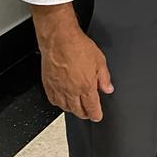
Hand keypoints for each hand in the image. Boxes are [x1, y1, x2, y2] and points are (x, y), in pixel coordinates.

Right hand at [34, 5, 113, 121]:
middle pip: (78, 110)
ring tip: (78, 108)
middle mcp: (71, 91)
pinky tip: (63, 101)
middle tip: (89, 113)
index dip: (96, 114)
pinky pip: (54, 100)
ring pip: (65, 108)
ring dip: (73, 110)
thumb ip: (105, 78)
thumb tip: (108, 89)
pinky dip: (60, 104)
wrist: (59, 40)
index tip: (97, 116)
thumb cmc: (78, 47)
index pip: (92, 108)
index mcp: (86, 86)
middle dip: (85, 114)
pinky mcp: (48, 85)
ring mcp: (58, 89)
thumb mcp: (100, 61)